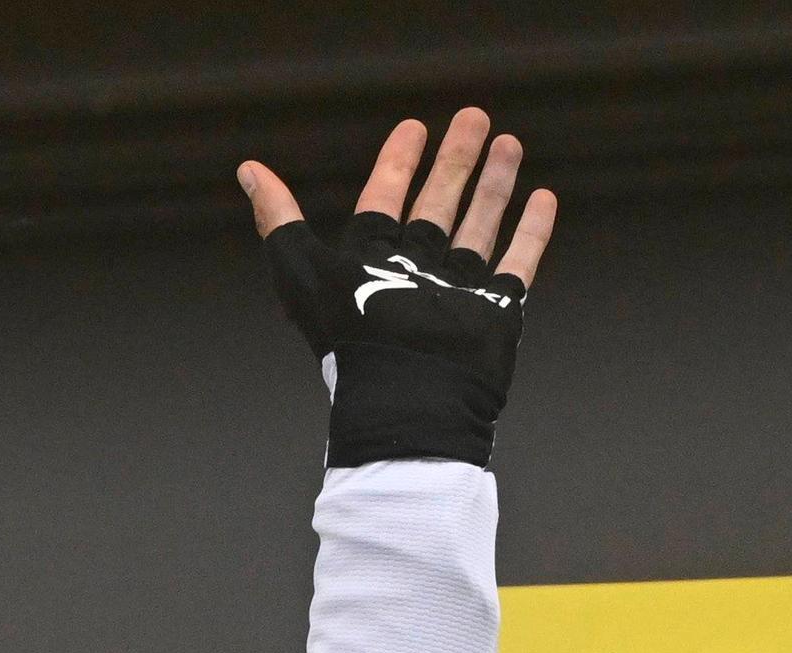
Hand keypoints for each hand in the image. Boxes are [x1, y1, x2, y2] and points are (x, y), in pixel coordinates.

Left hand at [237, 111, 556, 467]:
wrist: (407, 397)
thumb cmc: (352, 339)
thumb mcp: (302, 272)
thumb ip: (278, 220)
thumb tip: (248, 171)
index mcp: (369, 263)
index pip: (383, 198)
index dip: (397, 162)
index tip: (413, 127)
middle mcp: (413, 272)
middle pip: (437, 203)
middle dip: (454, 160)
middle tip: (473, 116)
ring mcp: (455, 291)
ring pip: (479, 224)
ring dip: (493, 184)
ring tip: (509, 142)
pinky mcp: (492, 310)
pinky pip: (517, 262)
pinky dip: (530, 231)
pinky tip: (542, 197)